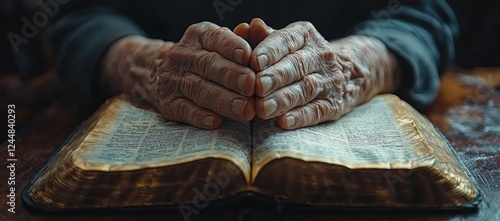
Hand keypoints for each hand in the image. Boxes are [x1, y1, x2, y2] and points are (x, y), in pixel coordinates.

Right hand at [102, 22, 255, 128]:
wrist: (157, 71)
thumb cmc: (204, 58)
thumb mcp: (217, 43)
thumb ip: (242, 41)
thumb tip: (261, 36)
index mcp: (198, 36)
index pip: (214, 37)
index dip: (231, 46)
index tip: (248, 56)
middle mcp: (183, 55)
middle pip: (208, 64)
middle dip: (231, 76)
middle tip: (251, 86)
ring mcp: (173, 80)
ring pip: (198, 89)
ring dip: (223, 100)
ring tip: (245, 109)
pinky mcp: (168, 103)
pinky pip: (184, 110)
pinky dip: (200, 116)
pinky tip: (216, 121)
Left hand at [235, 19, 399, 129]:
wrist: (347, 72)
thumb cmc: (299, 56)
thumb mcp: (284, 42)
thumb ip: (261, 38)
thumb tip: (244, 29)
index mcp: (304, 35)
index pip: (287, 40)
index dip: (271, 51)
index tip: (254, 61)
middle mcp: (320, 55)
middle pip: (297, 66)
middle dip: (275, 77)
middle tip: (257, 87)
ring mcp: (329, 81)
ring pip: (306, 89)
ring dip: (283, 100)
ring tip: (263, 108)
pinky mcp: (333, 105)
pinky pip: (317, 111)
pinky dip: (300, 117)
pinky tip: (284, 121)